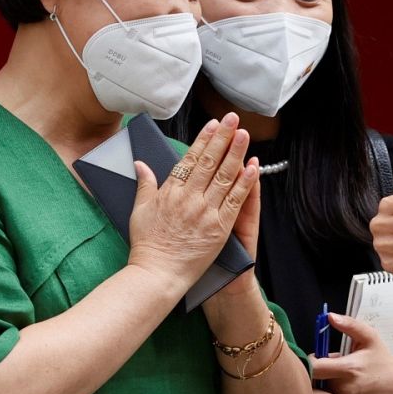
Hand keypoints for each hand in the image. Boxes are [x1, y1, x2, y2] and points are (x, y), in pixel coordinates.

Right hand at [127, 113, 257, 292]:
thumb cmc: (147, 245)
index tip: (214, 124)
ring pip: (224, 177)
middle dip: (223, 138)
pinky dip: (245, 183)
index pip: (190, 159)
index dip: (204, 140)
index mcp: (170, 192)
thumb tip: (141, 164)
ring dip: (236, 154)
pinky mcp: (219, 228)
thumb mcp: (139, 211)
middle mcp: (189, 198)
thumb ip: (145, 185)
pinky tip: (253, 168)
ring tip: (245, 135)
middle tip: (234, 119)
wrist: (157, 274)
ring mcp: (205, 212)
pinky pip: (235, 201)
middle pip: (209, 162)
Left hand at [311, 313, 392, 393]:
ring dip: (320, 385)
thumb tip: (330, 316)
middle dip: (315, 373)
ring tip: (334, 378)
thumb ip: (350, 325)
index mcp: (349, 368)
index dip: (310, 362)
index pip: (314, 368)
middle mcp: (345, 389)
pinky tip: (339, 389)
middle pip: (313, 381)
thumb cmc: (382, 361)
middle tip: (326, 367)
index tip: (317, 357)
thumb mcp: (370, 338)